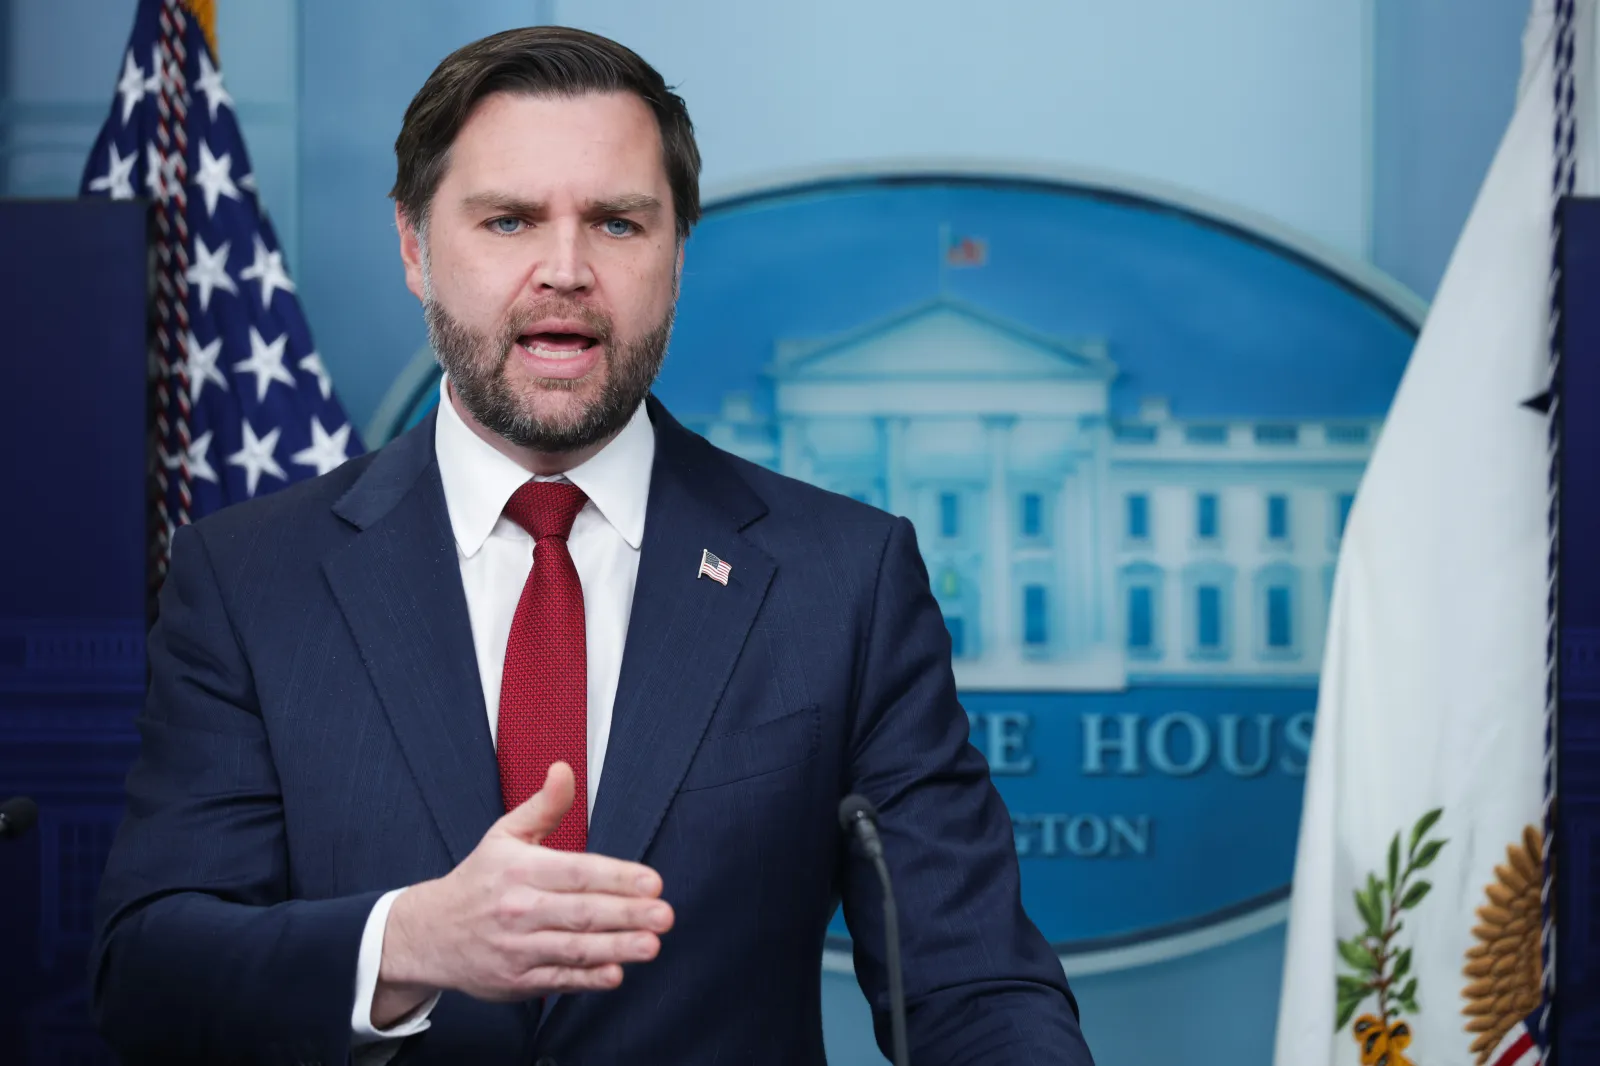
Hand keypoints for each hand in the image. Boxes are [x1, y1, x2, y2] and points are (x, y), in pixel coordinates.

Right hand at [372, 762, 672, 1023]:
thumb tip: (564, 770)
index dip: (617, 878)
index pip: (577, 872)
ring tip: (651, 945)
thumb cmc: (478, 881)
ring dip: (616, 948)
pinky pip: (557, 980)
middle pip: (581, 912)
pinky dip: (586, 979)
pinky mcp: (516, 980)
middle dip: (627, 914)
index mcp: (520, 869)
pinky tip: (615, 974)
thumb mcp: (504, 835)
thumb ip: (543, 805)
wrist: (428, 933)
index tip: (652, 882)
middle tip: (663, 915)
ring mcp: (517, 947)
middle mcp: (518, 909)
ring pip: (573, 949)